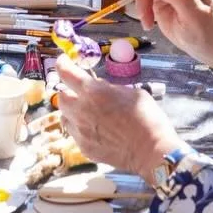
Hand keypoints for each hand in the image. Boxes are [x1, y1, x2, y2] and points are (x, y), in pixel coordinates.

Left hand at [55, 55, 176, 177]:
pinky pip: (74, 134)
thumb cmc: (147, 117)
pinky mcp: (84, 148)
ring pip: (65, 116)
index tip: (64, 61)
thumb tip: (99, 88)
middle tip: (80, 92)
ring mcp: (80, 131)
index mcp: (93, 92)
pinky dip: (80, 128)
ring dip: (72, 111)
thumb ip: (109, 89)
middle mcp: (81, 110)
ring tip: (87, 112)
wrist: (151, 151)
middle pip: (61, 97)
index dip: (63, 64)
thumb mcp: (131, 93)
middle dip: (68, 91)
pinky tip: (95, 130)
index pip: (66, 73)